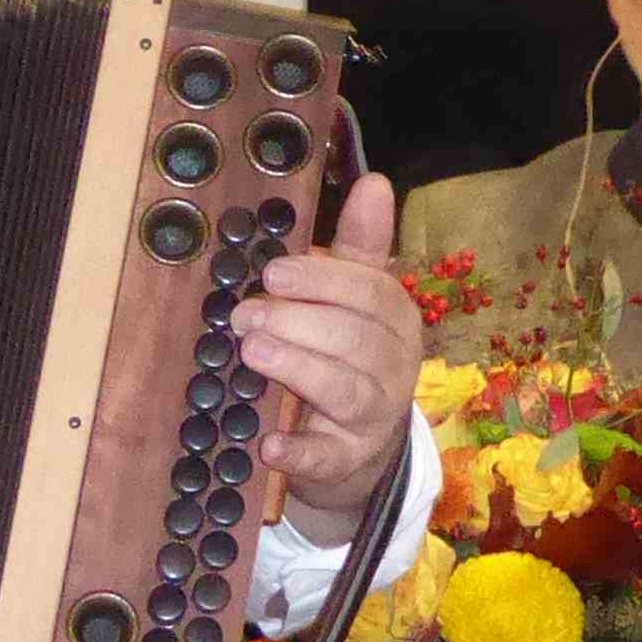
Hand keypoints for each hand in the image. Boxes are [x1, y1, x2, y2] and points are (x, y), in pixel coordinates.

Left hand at [239, 172, 423, 539]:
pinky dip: (298, 450)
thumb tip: (377, 181)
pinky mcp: (347, 460)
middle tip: (244, 313)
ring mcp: (373, 417)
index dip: (321, 280)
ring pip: (343, 389)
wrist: (360, 447)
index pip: (370, 292)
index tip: (273, 273)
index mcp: (397, 319)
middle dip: (297, 321)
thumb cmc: (350, 356)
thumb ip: (362, 244)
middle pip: (354, 338)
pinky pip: (326, 456)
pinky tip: (270, 442)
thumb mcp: (358, 299)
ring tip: (252, 352)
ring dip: (296, 367)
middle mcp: (394, 367)